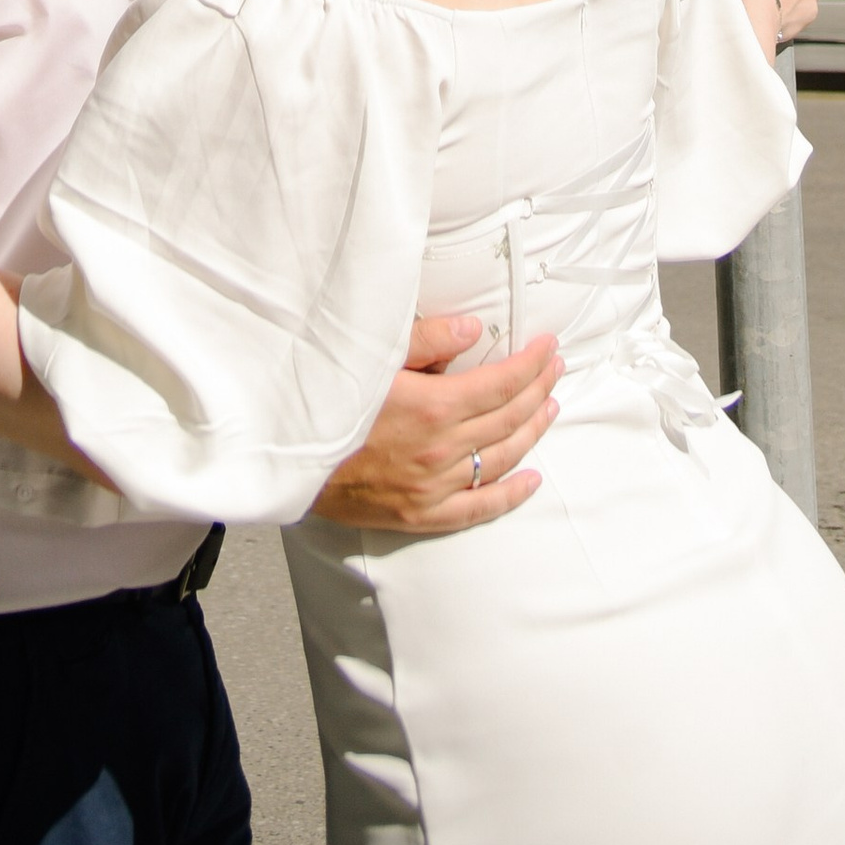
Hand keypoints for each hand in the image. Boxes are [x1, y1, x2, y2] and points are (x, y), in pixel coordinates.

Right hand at [310, 313, 559, 532]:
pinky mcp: (421, 515)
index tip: (548, 347)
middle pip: (508, 418)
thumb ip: (428, 340)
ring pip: (502, 459)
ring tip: (551, 407)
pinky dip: (510, 495)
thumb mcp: (374, 357)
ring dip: (532, 431)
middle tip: (556, 369)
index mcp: (433, 407)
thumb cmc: (328, 399)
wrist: (289, 458)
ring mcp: (433, 487)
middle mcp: (440, 450)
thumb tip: (474, 330)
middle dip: (539, 389)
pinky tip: (531, 480)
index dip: (531, 364)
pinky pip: (478, 508)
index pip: (501, 384)